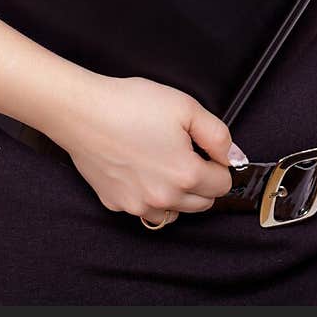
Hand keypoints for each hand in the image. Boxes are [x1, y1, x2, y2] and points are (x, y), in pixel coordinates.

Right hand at [45, 73, 245, 226]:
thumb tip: (234, 157)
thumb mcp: (185, 106)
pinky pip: (143, 208)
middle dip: (201, 180)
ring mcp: (137, 205)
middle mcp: (164, 199)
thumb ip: (217, 135)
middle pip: (202, 203)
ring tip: (161, 161)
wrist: (82, 111)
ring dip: (176, 194)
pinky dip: (147, 195)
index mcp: (186, 175)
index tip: (204, 148)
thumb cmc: (130, 105)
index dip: (217, 162)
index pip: (222, 183)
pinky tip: (138, 168)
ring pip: (173, 211)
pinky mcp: (116, 203)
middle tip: (184, 151)